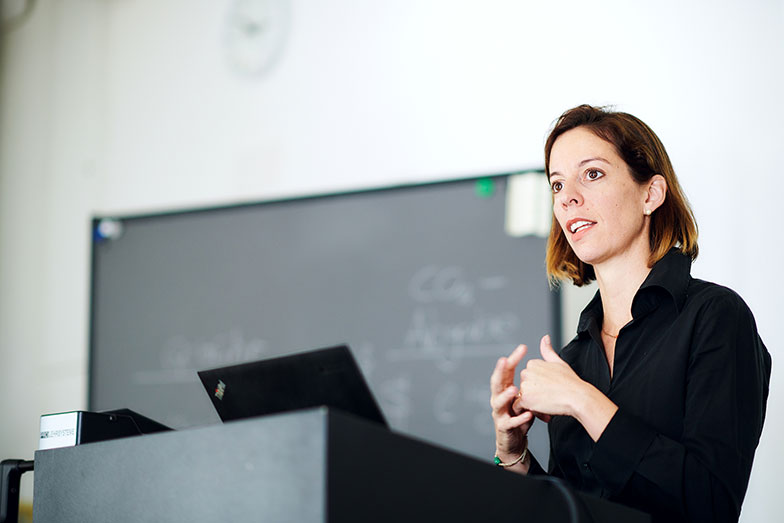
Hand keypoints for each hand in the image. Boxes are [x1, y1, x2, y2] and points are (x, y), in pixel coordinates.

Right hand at [490, 344, 533, 467]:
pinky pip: (510, 422)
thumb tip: (538, 361)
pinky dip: (519, 417)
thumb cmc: (520, 416)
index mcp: (504, 390)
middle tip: (505, 360)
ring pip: (498, 402)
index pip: (506, 371)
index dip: (513, 359)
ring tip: (514, 389)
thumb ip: (531, 381)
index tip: (523, 347)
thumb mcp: (526, 397)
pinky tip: (528, 413)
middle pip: (496, 382)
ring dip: (505, 395)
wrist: (515, 441)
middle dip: (499, 371)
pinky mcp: (504, 427)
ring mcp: (499, 413)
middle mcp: (499, 399)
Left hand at [518, 335, 584, 417]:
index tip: (550, 388)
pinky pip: (520, 407)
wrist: (577, 397)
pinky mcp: (525, 399)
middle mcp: (526, 372)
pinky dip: (529, 411)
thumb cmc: (571, 382)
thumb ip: (548, 351)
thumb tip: (545, 338)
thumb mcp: (559, 362)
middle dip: (534, 395)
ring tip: (548, 404)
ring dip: (532, 403)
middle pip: (525, 388)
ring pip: (522, 397)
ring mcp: (525, 385)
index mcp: (533, 363)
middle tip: (550, 398)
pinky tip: (543, 409)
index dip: (539, 385)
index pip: (530, 378)